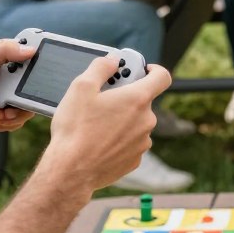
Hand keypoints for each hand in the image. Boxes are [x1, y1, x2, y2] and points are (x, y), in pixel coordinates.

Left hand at [0, 39, 38, 144]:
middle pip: (35, 83)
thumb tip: (32, 49)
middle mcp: (9, 78)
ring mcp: (8, 97)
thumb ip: (3, 50)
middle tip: (15, 99)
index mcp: (5, 61)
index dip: (40, 59)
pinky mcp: (6, 115)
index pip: (31, 55)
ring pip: (30, 104)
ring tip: (2, 112)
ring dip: (18, 111)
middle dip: (28, 94)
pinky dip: (12, 122)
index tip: (43, 68)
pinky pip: (22, 119)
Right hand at [47, 55, 171, 190]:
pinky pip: (131, 143)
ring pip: (136, 123)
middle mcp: (147, 121)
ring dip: (122, 120)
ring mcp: (143, 142)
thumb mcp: (81, 88)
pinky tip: (99, 143)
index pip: (162, 76)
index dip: (154, 70)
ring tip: (97, 125)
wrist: (70, 172)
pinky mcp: (134, 160)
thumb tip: (112, 60)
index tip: (142, 70)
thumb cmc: (75, 129)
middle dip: (126, 98)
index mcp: (138, 99)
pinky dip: (119, 140)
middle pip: (143, 101)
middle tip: (104, 100)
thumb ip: (100, 67)